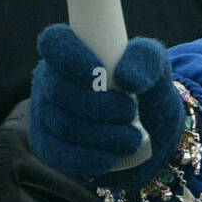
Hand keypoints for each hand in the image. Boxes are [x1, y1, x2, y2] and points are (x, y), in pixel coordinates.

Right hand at [29, 26, 184, 194]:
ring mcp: (46, 115)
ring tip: (132, 138)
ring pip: (61, 124)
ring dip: (100, 133)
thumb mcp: (156, 67)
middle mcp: (51, 80)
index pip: (54, 43)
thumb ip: (145, 60)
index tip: (99, 73)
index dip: (71, 57)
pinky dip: (87, 158)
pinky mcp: (48, 147)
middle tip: (130, 111)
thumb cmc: (147, 91)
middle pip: (58, 89)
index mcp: (71, 51)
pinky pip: (57, 154)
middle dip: (98, 104)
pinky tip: (109, 159)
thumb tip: (124, 78)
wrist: (151, 135)